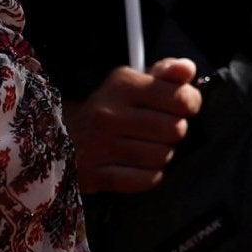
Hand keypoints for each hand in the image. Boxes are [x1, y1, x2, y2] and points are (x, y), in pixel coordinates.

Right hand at [64, 59, 202, 193]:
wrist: (61, 136)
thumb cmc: (111, 106)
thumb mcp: (135, 80)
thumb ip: (168, 72)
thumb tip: (188, 71)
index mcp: (122, 86)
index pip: (180, 98)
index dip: (190, 103)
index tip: (183, 106)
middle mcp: (108, 115)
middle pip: (175, 130)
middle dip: (175, 130)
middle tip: (161, 129)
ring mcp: (98, 147)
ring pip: (162, 156)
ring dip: (162, 153)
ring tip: (148, 146)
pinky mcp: (93, 175)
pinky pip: (145, 180)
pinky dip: (150, 176)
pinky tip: (139, 166)